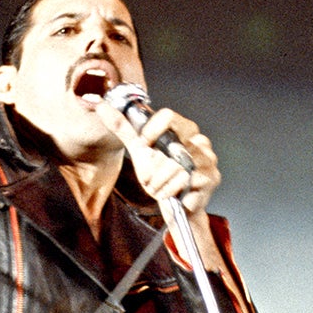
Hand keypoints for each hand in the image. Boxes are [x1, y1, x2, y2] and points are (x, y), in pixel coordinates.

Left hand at [93, 98, 220, 215]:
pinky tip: (173, 194)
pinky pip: (183, 182)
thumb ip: (123, 128)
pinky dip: (171, 191)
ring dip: (160, 182)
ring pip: (174, 167)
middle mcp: (200, 141)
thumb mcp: (139, 149)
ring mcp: (208, 159)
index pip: (168, 116)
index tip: (144, 145)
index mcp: (185, 129)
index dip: (151, 131)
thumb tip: (102, 106)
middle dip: (154, 165)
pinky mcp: (211, 178)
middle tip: (152, 174)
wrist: (177, 207)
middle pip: (169, 144)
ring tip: (162, 186)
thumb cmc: (161, 176)